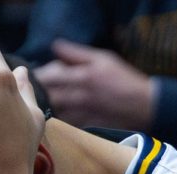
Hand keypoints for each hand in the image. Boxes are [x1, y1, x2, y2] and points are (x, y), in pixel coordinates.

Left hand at [35, 41, 156, 129]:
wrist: (142, 105)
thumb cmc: (123, 78)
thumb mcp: (103, 58)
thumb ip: (77, 54)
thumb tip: (56, 46)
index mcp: (83, 76)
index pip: (51, 75)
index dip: (39, 75)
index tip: (34, 73)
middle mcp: (80, 95)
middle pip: (49, 95)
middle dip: (40, 91)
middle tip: (35, 88)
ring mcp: (82, 112)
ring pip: (54, 110)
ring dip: (47, 105)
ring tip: (43, 100)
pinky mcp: (85, 124)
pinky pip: (65, 122)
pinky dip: (57, 116)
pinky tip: (57, 112)